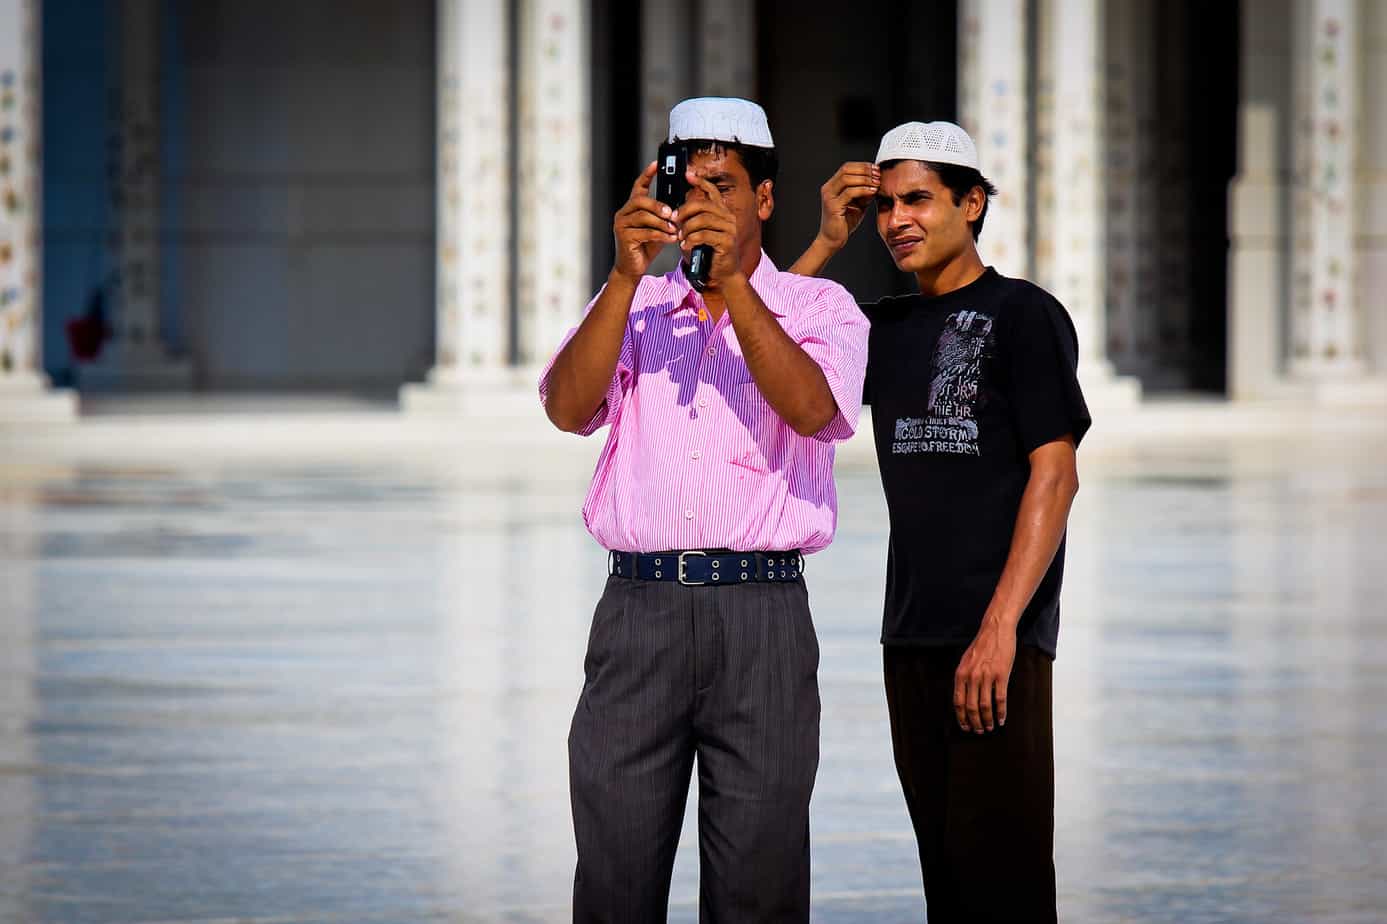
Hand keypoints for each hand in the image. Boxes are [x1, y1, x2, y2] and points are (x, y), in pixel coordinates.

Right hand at [612, 161, 678, 280]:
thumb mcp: (659, 228)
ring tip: (675, 229)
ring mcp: (622, 225)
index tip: (657, 163)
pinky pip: (645, 232)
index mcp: (632, 208)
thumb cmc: (646, 247)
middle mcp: (624, 213)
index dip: (647, 174)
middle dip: (658, 205)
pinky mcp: (624, 238)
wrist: (632, 269)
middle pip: (640, 200)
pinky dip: (661, 235)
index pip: (638, 186)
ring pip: (643, 216)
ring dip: (662, 223)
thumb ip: (667, 216)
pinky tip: (671, 239)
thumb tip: (683, 205)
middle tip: (673, 213)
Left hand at [675, 172, 739, 284]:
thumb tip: (677, 210)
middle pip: (703, 205)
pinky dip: (691, 239)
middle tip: (674, 219)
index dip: (700, 182)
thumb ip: (694, 220)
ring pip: (702, 220)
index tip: (687, 175)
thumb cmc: (709, 253)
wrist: (723, 274)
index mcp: (723, 213)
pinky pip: (703, 235)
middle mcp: (729, 218)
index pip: (712, 192)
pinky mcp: (726, 242)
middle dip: (685, 211)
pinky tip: (685, 245)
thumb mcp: (700, 233)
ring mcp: (729, 230)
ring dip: (686, 228)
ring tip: (680, 237)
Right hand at [816, 162, 878, 250]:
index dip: (862, 165)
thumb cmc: (845, 222)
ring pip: (847, 179)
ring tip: (877, 183)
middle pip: (846, 170)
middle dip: (864, 170)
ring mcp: (829, 197)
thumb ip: (864, 192)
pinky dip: (863, 190)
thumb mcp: (858, 203)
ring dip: (865, 179)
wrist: (833, 240)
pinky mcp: (833, 206)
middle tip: (878, 174)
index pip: (847, 167)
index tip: (876, 169)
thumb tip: (877, 181)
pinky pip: (849, 192)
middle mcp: (828, 189)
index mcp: (832, 186)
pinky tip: (872, 191)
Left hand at [954, 619, 1016, 733]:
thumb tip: (963, 696)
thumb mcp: (966, 661)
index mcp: (961, 674)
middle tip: (979, 731)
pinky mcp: (1001, 675)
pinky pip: (1000, 699)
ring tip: (990, 727)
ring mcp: (986, 676)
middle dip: (974, 723)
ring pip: (985, 706)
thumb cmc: (982, 645)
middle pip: (971, 707)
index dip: (961, 717)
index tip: (965, 726)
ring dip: (987, 720)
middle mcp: (971, 677)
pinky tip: (1002, 719)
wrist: (995, 630)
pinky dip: (1001, 712)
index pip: (958, 702)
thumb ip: (964, 678)